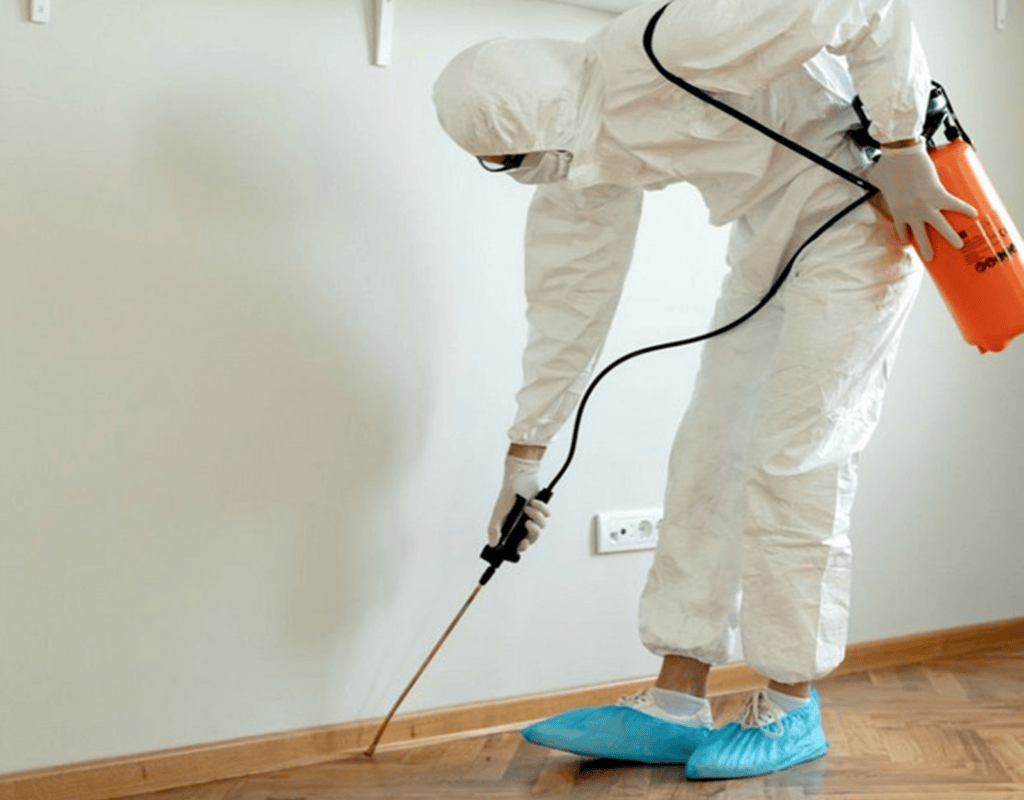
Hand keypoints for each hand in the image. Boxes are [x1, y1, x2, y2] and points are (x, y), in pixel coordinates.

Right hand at [488, 455, 550, 551]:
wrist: (520, 477)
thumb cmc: (507, 494)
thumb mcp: (498, 512)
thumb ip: (494, 529)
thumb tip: (492, 544)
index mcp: (512, 528)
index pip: (518, 545)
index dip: (522, 547)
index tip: (523, 543)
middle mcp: (523, 524)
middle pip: (533, 538)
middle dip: (533, 532)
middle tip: (528, 523)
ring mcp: (533, 517)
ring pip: (541, 526)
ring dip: (536, 516)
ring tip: (528, 507)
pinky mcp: (541, 509)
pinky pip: (547, 515)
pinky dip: (541, 508)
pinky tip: (534, 501)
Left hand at [868, 140, 976, 260]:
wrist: (901, 153)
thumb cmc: (886, 165)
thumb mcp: (875, 179)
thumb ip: (873, 183)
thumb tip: (868, 177)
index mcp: (897, 211)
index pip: (902, 231)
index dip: (906, 238)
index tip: (910, 243)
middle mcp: (912, 213)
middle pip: (921, 236)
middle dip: (927, 249)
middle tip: (930, 258)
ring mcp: (926, 206)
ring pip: (941, 227)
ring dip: (951, 237)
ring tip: (958, 245)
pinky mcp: (939, 194)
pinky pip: (955, 205)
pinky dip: (965, 209)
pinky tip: (974, 215)